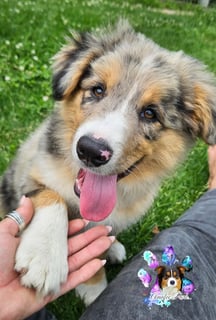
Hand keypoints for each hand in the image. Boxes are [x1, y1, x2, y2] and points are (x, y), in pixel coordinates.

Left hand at [0, 197, 112, 319]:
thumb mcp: (5, 233)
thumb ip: (20, 217)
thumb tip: (28, 198)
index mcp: (36, 246)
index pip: (59, 235)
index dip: (73, 227)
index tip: (85, 221)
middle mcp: (45, 260)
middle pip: (73, 247)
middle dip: (91, 237)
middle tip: (107, 229)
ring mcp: (50, 275)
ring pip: (77, 261)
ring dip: (94, 251)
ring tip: (110, 241)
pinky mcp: (51, 291)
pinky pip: (73, 280)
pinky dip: (88, 272)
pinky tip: (100, 262)